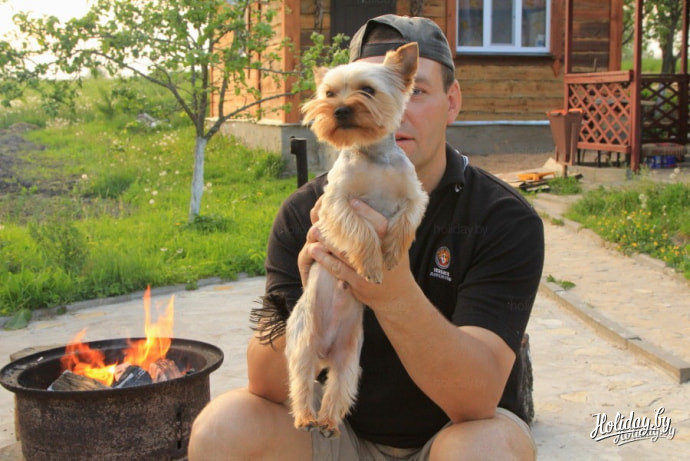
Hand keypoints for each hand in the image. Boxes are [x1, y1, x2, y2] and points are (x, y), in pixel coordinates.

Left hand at [302, 199, 419, 313]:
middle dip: (340, 226)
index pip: (380, 225)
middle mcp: (382, 258)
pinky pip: (338, 269)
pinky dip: (325, 259)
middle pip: (359, 238)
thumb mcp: (396, 246)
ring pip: (344, 254)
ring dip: (327, 241)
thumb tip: (363, 204)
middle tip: (324, 214)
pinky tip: (314, 250)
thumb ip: (384, 230)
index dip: (367, 212)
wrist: (397, 297)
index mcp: (393, 245)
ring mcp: (370, 272)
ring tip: (314, 229)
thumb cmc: (393, 264)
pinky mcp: (358, 284)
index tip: (352, 201)